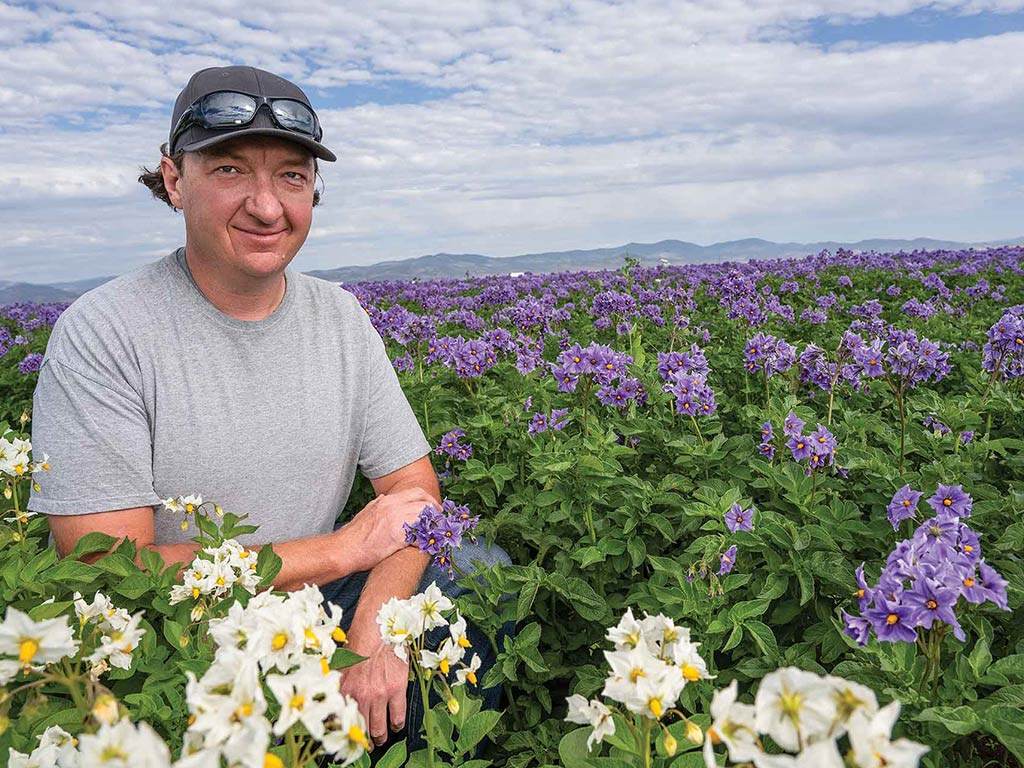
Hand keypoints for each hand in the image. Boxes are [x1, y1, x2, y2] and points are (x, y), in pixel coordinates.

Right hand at [337, 488, 436, 571]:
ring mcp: (396, 520)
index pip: (417, 492)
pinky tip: (425, 547)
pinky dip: (425, 541)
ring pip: (424, 516)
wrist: (344, 550)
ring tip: (435, 535)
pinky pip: (419, 535)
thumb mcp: (366, 512)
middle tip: (440, 522)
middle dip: (435, 511)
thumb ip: (378, 504)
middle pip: (424, 502)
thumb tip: (384, 498)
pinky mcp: (397, 536)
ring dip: (432, 525)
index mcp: (388, 501)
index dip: (429, 499)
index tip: (435, 508)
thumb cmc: (353, 535)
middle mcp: (393, 507)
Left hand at [341, 630, 410, 748]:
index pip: (340, 720)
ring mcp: (379, 694)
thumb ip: (339, 682)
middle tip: (366, 743)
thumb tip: (334, 696)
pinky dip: (396, 724)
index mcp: (343, 689)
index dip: (343, 731)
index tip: (347, 736)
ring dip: (380, 737)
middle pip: (360, 730)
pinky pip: (397, 717)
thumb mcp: (342, 661)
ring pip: (379, 728)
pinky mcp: (396, 690)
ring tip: (380, 738)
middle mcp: (359, 695)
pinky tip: (395, 725)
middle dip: (363, 740)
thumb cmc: (359, 637)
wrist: (379, 623)